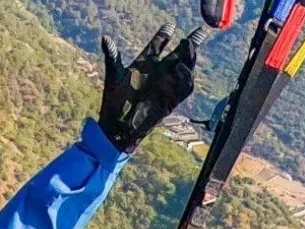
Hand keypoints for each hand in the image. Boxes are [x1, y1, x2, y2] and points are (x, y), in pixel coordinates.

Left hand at [98, 22, 198, 152]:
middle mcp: (159, 71)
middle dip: (191, 42)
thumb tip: (105, 38)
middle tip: (200, 31)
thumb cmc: (114, 101)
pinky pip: (185, 87)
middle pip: (180, 53)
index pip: (159, 43)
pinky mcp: (172, 99)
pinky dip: (186, 77)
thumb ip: (112, 56)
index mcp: (145, 62)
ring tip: (189, 45)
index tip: (170, 25)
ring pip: (186, 67)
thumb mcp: (114, 75)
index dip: (165, 33)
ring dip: (191, 57)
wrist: (118, 126)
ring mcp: (167, 84)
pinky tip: (181, 69)